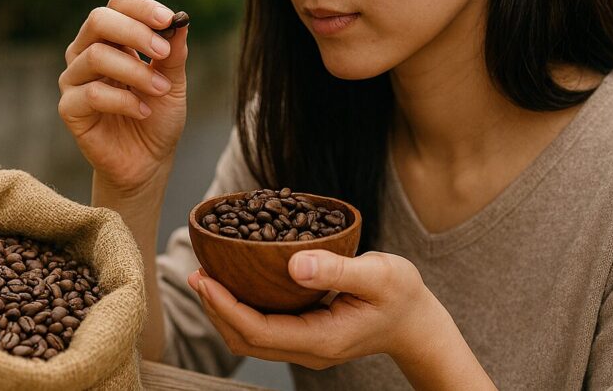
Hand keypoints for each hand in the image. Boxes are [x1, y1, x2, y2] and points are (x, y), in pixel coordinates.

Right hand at [58, 0, 187, 195]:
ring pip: (96, 56)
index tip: (169, 19)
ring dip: (136, 71)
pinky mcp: (69, 109)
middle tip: (163, 53)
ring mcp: (74, 79)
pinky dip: (124, 100)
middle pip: (98, 20)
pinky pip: (91, 93)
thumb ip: (174, 53)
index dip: (142, 8)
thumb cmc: (157, 116)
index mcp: (111, 38)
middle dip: (135, 32)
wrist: (148, 160)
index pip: (117, 5)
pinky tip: (143, 111)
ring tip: (161, 90)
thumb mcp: (173, 82)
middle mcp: (86, 52)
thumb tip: (181, 20)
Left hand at [186, 250, 441, 370]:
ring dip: (224, 310)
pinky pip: (264, 329)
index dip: (225, 306)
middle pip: (246, 339)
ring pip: (251, 338)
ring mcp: (306, 346)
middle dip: (215, 308)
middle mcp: (309, 349)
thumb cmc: (402, 295)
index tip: (204, 278)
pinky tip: (234, 282)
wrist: (417, 322)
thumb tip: (295, 264)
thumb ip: (338, 269)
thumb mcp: (379, 274)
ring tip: (205, 277)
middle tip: (195, 272)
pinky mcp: (306, 335)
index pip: (259, 330)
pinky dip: (241, 308)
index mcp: (322, 338)